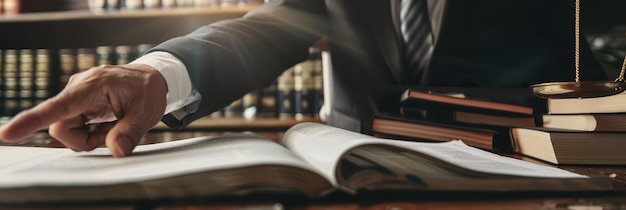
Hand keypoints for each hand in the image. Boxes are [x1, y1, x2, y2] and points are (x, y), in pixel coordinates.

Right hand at [0, 64, 166, 156]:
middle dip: (86, 140)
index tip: (9, 133)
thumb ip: (130, 132)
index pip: (59, 106)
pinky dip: (89, 133)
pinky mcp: (75, 104)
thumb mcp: (146, 114)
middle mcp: (78, 88)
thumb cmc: (147, 92)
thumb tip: (117, 150)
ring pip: (66, 130)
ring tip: (112, 125)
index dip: (32, 121)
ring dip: (89, 137)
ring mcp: (75, 96)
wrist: (151, 79)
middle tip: (114, 133)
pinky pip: (72, 127)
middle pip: (61, 128)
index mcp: (93, 86)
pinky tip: (105, 123)